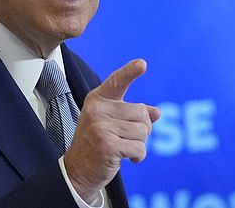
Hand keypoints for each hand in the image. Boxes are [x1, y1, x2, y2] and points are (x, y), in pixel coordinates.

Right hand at [64, 59, 160, 203]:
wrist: (77, 171)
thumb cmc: (95, 144)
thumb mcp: (112, 123)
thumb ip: (133, 115)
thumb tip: (157, 112)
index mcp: (98, 100)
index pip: (117, 81)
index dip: (130, 72)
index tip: (142, 64)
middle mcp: (98, 110)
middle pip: (142, 113)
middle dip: (142, 129)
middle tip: (126, 138)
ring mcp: (101, 127)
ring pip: (143, 131)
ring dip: (139, 144)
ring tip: (123, 147)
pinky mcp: (108, 145)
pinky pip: (139, 148)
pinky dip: (138, 156)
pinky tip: (126, 158)